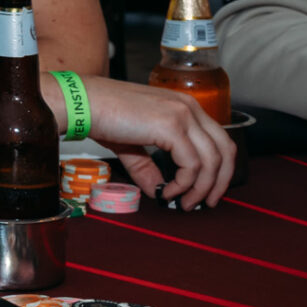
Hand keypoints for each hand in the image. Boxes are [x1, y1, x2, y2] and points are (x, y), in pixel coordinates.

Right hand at [74, 76, 235, 209]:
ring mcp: (183, 115)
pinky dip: (183, 184)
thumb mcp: (130, 143)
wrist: (81, 103)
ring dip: (200, 188)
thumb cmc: (100, 116)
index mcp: (183, 106)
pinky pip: (191, 164)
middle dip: (219, 182)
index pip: (219, 140)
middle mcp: (189, 108)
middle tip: (205, 203)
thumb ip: (147, 166)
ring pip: (212, 161)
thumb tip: (155, 190)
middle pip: (225, 150)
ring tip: (182, 202)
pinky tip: (166, 191)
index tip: (206, 190)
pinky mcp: (171, 126)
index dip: (219, 169)